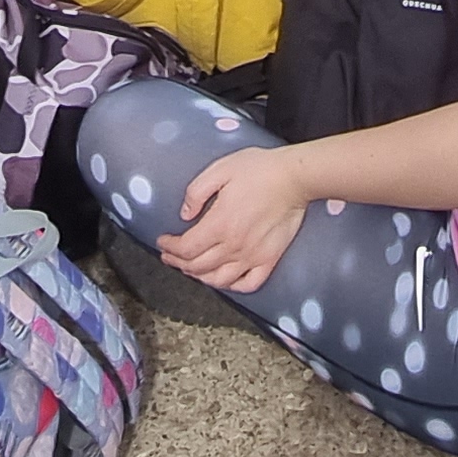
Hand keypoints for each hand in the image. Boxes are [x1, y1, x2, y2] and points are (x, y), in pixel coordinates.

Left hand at [159, 146, 309, 293]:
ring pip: (218, 280)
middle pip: (198, 266)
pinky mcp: (269, 259)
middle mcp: (234, 245)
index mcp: (219, 224)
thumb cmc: (259, 170)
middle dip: (178, 263)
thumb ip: (196, 192)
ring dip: (200, 277)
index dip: (170, 248)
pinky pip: (247, 284)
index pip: (186, 248)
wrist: (294, 178)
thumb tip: (185, 213)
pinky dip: (232, 286)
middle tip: (170, 256)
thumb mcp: (219, 170)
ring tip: (191, 268)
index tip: (163, 242)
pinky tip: (224, 280)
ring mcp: (253, 256)